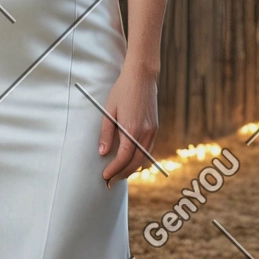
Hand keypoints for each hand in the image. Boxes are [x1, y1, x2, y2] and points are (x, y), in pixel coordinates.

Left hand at [98, 63, 158, 185]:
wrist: (142, 76)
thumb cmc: (122, 90)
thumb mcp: (109, 110)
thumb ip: (106, 133)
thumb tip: (102, 153)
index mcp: (132, 128)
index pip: (123, 158)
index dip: (114, 170)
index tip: (105, 176)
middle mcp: (145, 132)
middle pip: (135, 162)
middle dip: (122, 174)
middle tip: (110, 183)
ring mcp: (152, 131)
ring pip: (144, 158)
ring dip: (132, 169)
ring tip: (119, 175)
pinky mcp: (155, 128)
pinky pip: (148, 150)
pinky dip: (140, 160)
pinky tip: (131, 162)